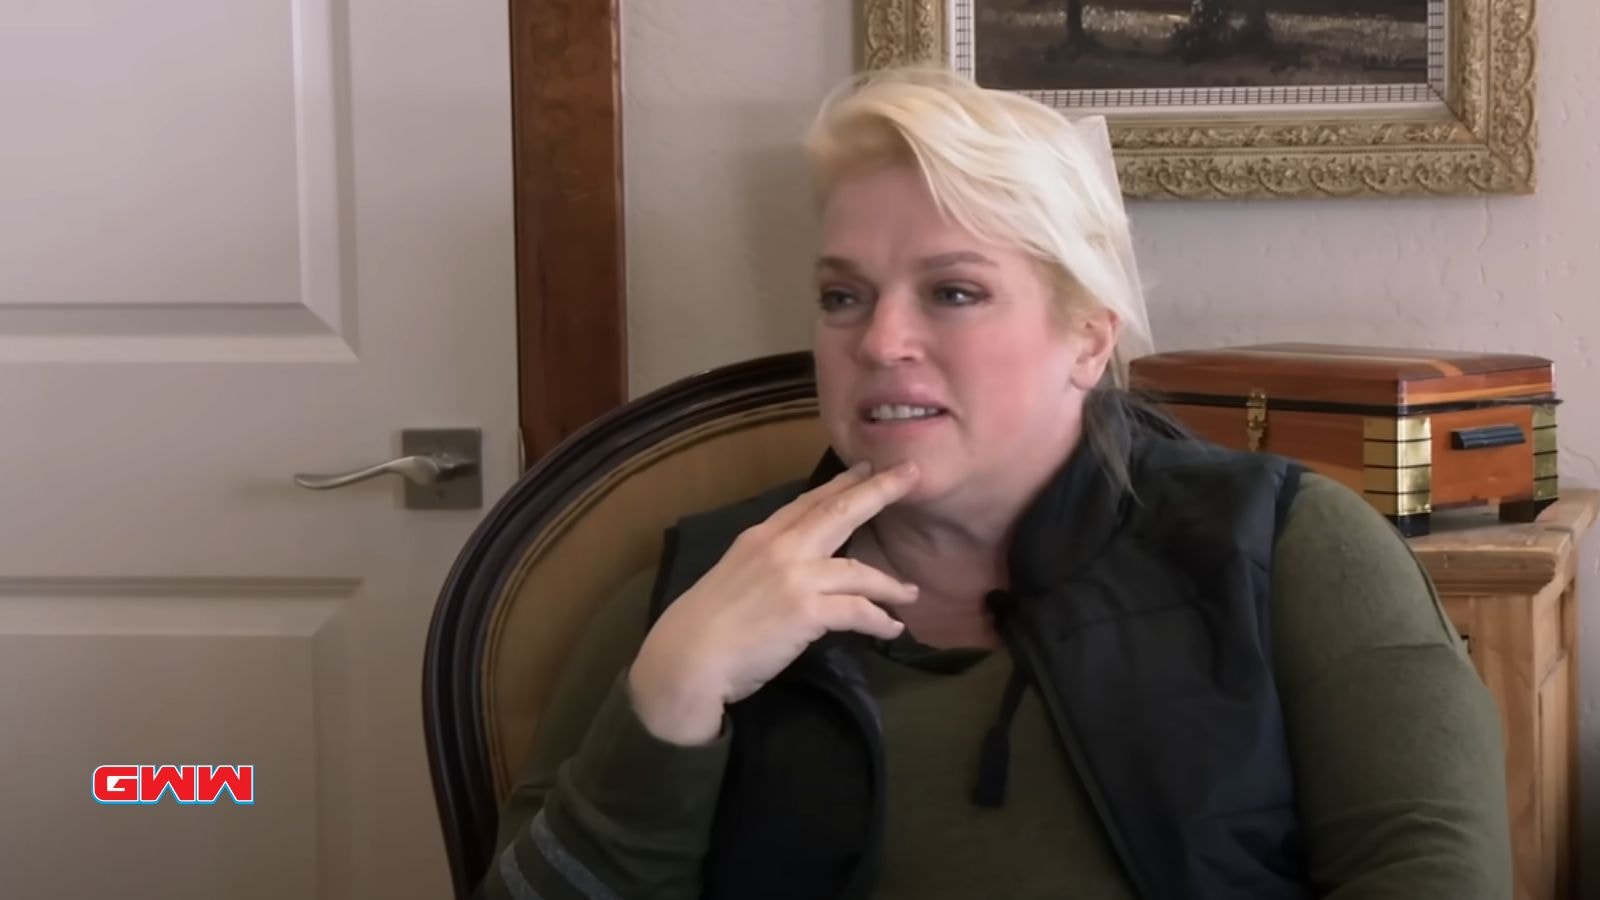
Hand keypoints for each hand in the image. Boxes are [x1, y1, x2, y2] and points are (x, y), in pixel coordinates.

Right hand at [627, 461, 921, 744]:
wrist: (687, 659)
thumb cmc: (705, 626)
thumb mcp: (734, 576)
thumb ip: (766, 564)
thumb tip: (795, 570)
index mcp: (760, 537)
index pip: (808, 502)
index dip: (841, 484)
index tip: (868, 468)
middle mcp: (780, 548)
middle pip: (839, 512)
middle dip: (878, 492)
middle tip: (910, 476)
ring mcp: (794, 577)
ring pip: (858, 569)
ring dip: (890, 584)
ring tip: (910, 594)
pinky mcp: (805, 611)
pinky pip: (857, 611)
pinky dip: (880, 620)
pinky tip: (893, 628)